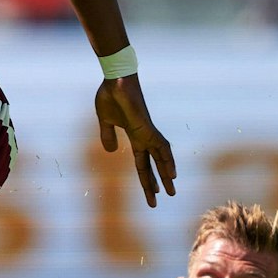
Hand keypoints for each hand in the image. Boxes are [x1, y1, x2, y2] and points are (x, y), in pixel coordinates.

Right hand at [95, 74, 176, 207]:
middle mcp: (144, 137)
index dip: (146, 179)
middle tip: (166, 197)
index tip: (152, 193)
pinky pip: (160, 146)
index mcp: (135, 137)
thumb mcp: (105, 121)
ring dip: (166, 175)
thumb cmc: (110, 96)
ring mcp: (147, 132)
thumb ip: (108, 136)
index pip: (142, 163)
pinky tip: (172, 172)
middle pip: (154, 164)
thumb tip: (111, 152)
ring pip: (161, 158)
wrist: (115, 80)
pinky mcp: (147, 127)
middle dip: (159, 182)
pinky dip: (167, 159)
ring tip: (171, 192)